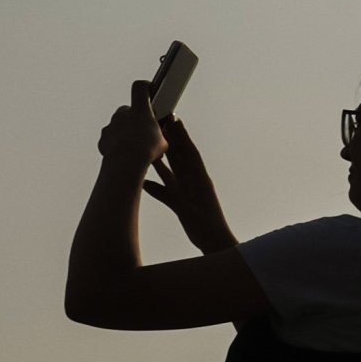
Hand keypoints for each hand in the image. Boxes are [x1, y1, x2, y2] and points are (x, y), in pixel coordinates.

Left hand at [99, 86, 163, 171]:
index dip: (145, 87)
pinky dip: (117, 144)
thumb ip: (158, 132)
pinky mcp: (103, 138)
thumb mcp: (163, 140)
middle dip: (134, 118)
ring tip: (135, 146)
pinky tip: (126, 154)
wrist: (125, 163)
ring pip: (118, 125)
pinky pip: (111, 138)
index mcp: (140, 110)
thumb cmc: (146, 150)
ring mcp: (111, 126)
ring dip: (125, 132)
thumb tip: (157, 134)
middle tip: (144, 130)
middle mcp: (122, 114)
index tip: (150, 90)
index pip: (140, 88)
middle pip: (128, 109)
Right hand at [145, 116, 229, 253]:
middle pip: (181, 155)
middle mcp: (193, 181)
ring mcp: (187, 189)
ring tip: (155, 138)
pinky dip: (157, 176)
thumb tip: (150, 184)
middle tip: (163, 120)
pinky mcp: (181, 199)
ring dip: (165, 153)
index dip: (182, 137)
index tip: (175, 120)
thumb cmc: (206, 228)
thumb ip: (171, 197)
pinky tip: (145, 171)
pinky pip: (167, 184)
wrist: (215, 241)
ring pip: (174, 167)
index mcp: (199, 180)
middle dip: (173, 138)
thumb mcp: (187, 212)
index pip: (189, 154)